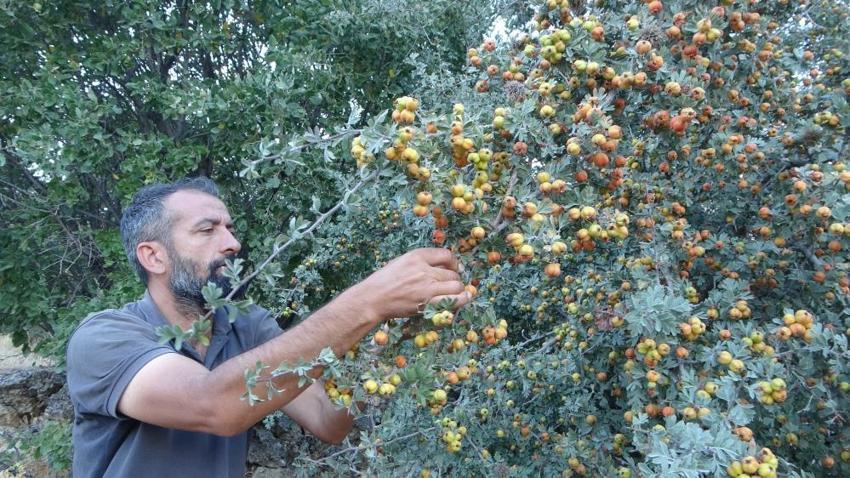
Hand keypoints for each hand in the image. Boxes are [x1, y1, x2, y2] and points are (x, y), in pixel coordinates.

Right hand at [349, 248, 469, 323]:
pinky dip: (460, 301)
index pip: (446, 254)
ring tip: (453, 294)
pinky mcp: (428, 303)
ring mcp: (427, 287)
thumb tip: (442, 266)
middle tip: (448, 286)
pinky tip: (459, 301)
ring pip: (457, 286)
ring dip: (457, 290)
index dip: (453, 263)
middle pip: (453, 273)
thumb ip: (421, 262)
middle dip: (453, 279)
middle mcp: (424, 269)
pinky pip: (453, 300)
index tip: (452, 269)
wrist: (372, 299)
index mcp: (417, 256)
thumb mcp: (401, 262)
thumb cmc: (384, 281)